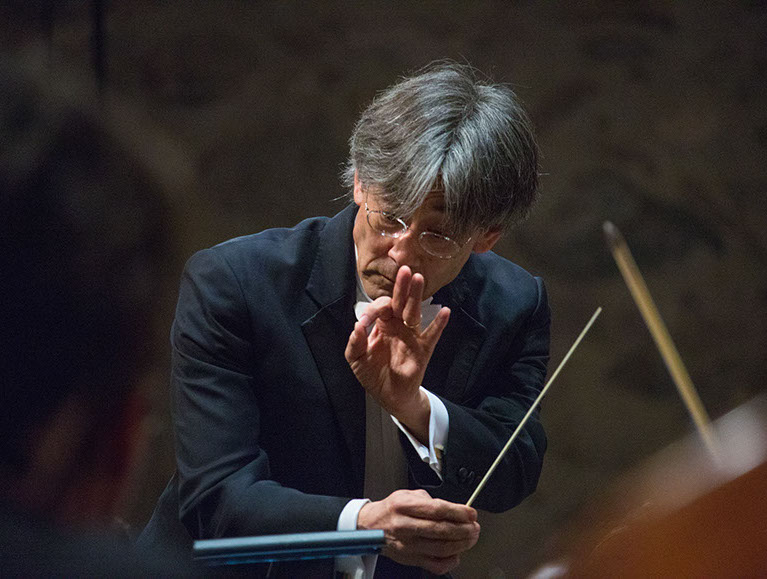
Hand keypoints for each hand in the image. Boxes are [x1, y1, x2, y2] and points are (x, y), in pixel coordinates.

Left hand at [345, 266, 449, 439]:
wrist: (388, 395)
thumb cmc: (372, 374)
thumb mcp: (356, 359)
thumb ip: (354, 342)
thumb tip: (357, 325)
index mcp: (382, 325)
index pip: (380, 308)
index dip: (373, 310)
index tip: (366, 321)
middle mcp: (398, 326)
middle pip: (400, 302)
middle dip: (401, 286)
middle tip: (405, 270)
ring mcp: (411, 336)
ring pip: (414, 312)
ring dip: (416, 296)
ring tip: (418, 279)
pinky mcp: (422, 349)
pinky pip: (432, 335)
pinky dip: (439, 324)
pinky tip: (445, 312)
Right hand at [357, 489, 479, 574]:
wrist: (371, 526)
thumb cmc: (392, 509)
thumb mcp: (408, 495)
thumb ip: (430, 501)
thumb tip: (455, 510)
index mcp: (404, 506)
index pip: (437, 510)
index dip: (459, 512)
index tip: (471, 513)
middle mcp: (404, 526)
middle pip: (442, 530)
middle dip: (464, 529)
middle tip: (475, 527)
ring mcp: (407, 545)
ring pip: (441, 548)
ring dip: (462, 544)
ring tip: (470, 538)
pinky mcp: (410, 559)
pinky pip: (435, 565)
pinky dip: (450, 560)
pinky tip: (456, 553)